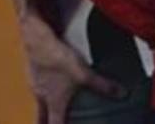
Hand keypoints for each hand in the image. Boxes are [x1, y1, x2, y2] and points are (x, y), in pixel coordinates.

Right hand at [16, 8, 125, 123]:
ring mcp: (34, 83)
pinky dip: (44, 89)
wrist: (36, 39)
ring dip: (45, 106)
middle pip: (41, 118)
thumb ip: (102, 85)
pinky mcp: (32, 71)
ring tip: (55, 106)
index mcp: (53, 102)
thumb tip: (122, 93)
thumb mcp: (84, 73)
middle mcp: (41, 96)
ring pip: (39, 100)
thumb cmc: (56, 58)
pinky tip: (51, 82)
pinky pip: (37, 85)